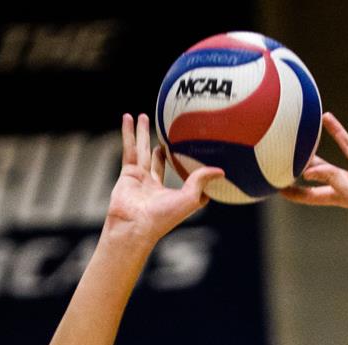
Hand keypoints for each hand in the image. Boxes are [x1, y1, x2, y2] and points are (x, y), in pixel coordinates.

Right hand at [102, 113, 223, 249]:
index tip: (198, 153)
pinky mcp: (127, 173)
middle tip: (166, 129)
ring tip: (143, 116)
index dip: (190, 168)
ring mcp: (140, 179)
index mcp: (171, 194)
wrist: (134, 225)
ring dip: (143, 133)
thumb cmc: (163, 218)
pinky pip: (129, 149)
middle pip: (159, 159)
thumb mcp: (189, 198)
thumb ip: (201, 181)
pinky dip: (128, 133)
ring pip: (142, 150)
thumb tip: (220, 171)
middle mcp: (155, 185)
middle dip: (162, 145)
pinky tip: (128, 118)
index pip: (183, 178)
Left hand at [282, 105, 347, 227]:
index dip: (294, 192)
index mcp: (340, 194)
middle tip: (293, 145)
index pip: (311, 194)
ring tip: (324, 116)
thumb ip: (332, 180)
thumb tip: (308, 171)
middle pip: (325, 168)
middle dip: (310, 159)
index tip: (275, 185)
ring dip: (337, 132)